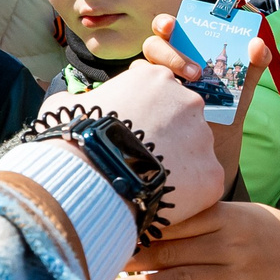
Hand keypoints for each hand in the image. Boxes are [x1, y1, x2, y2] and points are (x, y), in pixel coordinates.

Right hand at [66, 61, 223, 224]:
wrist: (94, 178)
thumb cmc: (77, 140)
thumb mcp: (68, 107)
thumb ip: (78, 99)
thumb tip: (67, 101)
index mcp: (155, 79)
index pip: (158, 94)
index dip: (143, 116)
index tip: (131, 134)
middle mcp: (188, 102)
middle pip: (182, 122)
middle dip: (166, 139)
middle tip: (139, 161)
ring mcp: (204, 138)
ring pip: (195, 153)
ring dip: (178, 166)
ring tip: (147, 183)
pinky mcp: (212, 173)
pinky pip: (203, 184)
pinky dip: (187, 195)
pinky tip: (161, 200)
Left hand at [105, 200, 279, 279]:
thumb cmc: (261, 230)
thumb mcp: (235, 211)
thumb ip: (198, 216)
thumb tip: (148, 220)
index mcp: (225, 216)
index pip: (175, 223)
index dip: (141, 230)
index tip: (111, 233)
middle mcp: (230, 244)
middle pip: (172, 252)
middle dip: (134, 258)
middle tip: (100, 261)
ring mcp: (236, 274)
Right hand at [143, 12, 269, 196]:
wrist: (216, 147)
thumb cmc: (226, 109)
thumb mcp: (241, 87)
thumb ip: (252, 65)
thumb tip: (259, 44)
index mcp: (184, 50)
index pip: (167, 29)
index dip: (165, 23)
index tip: (172, 26)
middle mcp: (164, 65)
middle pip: (153, 47)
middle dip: (169, 54)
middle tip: (194, 72)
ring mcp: (152, 87)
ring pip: (141, 71)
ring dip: (160, 77)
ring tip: (188, 93)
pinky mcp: (146, 108)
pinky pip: (137, 98)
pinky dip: (148, 100)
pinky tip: (167, 112)